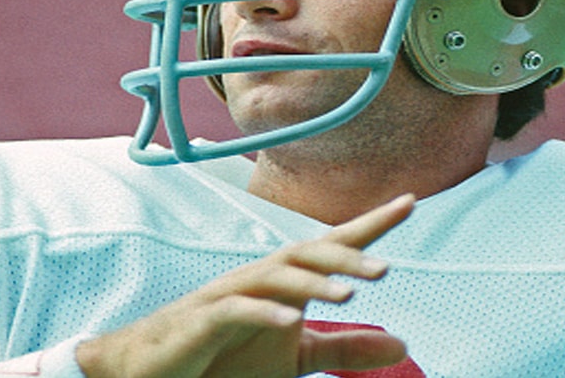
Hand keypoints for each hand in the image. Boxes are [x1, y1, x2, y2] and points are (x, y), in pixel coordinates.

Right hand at [75, 193, 415, 377]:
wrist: (154, 371)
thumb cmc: (225, 357)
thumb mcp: (295, 356)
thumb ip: (344, 346)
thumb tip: (404, 344)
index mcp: (284, 282)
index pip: (332, 246)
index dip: (370, 224)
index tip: (410, 202)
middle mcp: (259, 278)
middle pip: (306, 254)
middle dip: (345, 258)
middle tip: (386, 271)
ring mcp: (227, 296)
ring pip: (274, 276)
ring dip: (312, 284)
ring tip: (349, 295)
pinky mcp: (200, 322)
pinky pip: (233, 311)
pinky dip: (262, 312)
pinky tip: (289, 320)